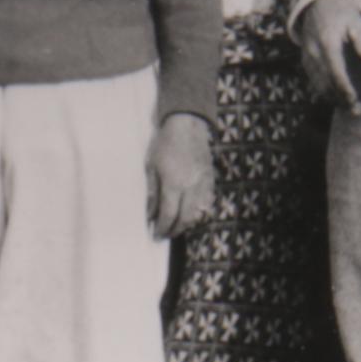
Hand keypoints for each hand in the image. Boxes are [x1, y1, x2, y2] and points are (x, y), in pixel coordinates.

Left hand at [145, 113, 215, 239]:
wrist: (187, 126)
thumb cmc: (165, 144)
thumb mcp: (151, 167)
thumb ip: (152, 193)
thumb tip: (150, 215)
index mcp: (174, 183)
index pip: (169, 215)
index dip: (162, 228)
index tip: (155, 235)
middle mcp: (191, 187)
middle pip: (186, 219)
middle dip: (175, 230)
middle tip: (165, 235)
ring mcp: (203, 184)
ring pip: (199, 214)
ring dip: (187, 224)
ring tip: (176, 226)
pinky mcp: (210, 180)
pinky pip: (207, 203)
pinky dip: (199, 213)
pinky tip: (190, 214)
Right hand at [297, 0, 360, 109]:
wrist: (316, 2)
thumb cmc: (341, 11)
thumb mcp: (356, 20)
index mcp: (328, 42)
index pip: (335, 72)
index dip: (344, 88)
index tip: (355, 99)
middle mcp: (314, 52)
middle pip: (326, 82)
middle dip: (340, 98)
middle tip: (357, 110)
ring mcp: (307, 57)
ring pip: (317, 84)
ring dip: (332, 98)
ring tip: (349, 108)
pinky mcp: (305, 59)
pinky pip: (313, 80)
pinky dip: (324, 91)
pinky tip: (337, 98)